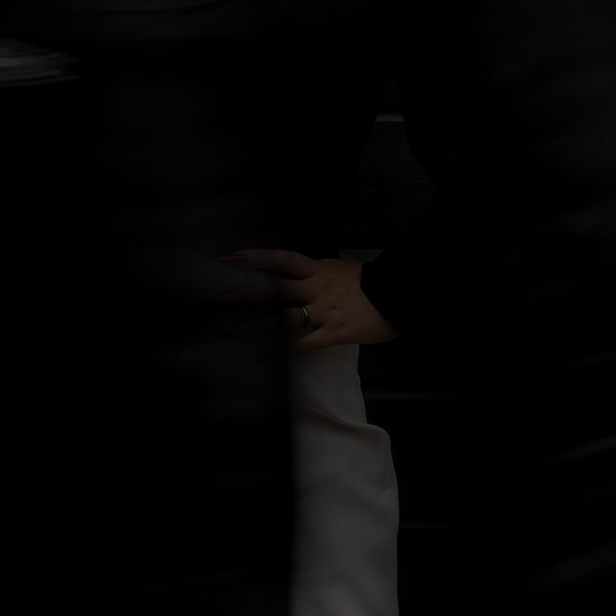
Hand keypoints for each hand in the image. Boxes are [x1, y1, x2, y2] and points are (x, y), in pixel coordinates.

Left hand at [223, 249, 398, 353]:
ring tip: (229, 330)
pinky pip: (301, 345)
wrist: (398, 297)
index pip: (283, 259)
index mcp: (318, 269)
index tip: (232, 258)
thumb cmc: (369, 283)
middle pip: (276, 289)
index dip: (257, 257)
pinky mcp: (332, 334)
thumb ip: (316, 268)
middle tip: (217, 300)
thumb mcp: (340, 266)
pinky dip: (279, 353)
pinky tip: (260, 358)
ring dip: (254, 325)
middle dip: (244, 295)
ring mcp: (324, 312)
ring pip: (283, 319)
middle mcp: (317, 288)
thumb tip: (298, 264)